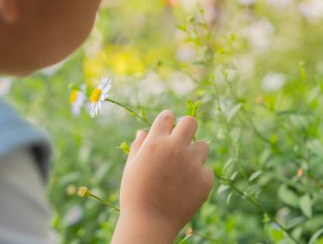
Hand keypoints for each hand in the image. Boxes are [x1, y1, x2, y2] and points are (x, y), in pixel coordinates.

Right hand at [112, 110, 214, 242]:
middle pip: (191, 122)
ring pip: (203, 145)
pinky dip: (199, 175)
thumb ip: (139, 145)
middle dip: (186, 127)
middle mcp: (176, 148)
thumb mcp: (131, 166)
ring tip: (184, 168)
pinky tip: (188, 186)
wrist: (149, 221)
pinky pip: (207, 169)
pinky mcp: (205, 180)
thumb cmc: (135, 193)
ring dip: (195, 152)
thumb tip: (143, 131)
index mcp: (156, 142)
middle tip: (182, 139)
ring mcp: (192, 163)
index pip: (167, 116)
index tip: (168, 126)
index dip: (167, 120)